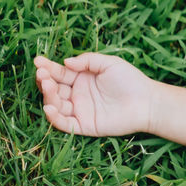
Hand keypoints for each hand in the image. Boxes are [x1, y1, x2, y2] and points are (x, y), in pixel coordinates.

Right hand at [33, 52, 154, 135]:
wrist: (147, 102)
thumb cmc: (131, 80)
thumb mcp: (109, 63)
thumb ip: (87, 60)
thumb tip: (65, 62)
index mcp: (82, 79)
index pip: (59, 73)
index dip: (47, 68)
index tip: (38, 61)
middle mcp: (78, 94)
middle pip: (54, 89)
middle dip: (45, 81)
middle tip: (42, 74)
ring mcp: (80, 110)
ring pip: (56, 105)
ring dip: (48, 96)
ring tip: (47, 85)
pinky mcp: (84, 125)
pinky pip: (64, 123)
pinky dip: (54, 117)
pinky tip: (49, 106)